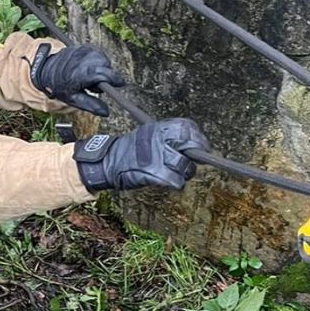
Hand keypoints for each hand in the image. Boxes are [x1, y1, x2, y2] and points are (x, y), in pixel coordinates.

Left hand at [30, 44, 124, 115]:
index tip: (120, 84)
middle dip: (106, 74)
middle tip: (96, 84)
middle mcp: (83, 61)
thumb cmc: (59, 87)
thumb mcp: (74, 100)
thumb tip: (107, 112)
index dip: (114, 80)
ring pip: (101, 58)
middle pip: (105, 65)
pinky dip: (96, 59)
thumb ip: (91, 105)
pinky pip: (95, 52)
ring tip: (91, 75)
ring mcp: (81, 52)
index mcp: (82, 75)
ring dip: (101, 66)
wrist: (45, 71)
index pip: (105, 75)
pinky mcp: (80, 47)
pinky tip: (89, 66)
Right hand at [73, 119, 209, 191]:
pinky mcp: (154, 173)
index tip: (201, 143)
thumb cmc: (130, 151)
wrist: (108, 162)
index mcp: (157, 128)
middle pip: (190, 144)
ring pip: (185, 166)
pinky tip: (172, 182)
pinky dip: (177, 183)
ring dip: (186, 172)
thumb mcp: (147, 135)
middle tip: (199, 159)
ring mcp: (156, 157)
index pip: (186, 126)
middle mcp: (158, 140)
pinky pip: (176, 181)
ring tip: (181, 173)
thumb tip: (193, 144)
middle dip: (198, 153)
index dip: (197, 136)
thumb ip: (167, 137)